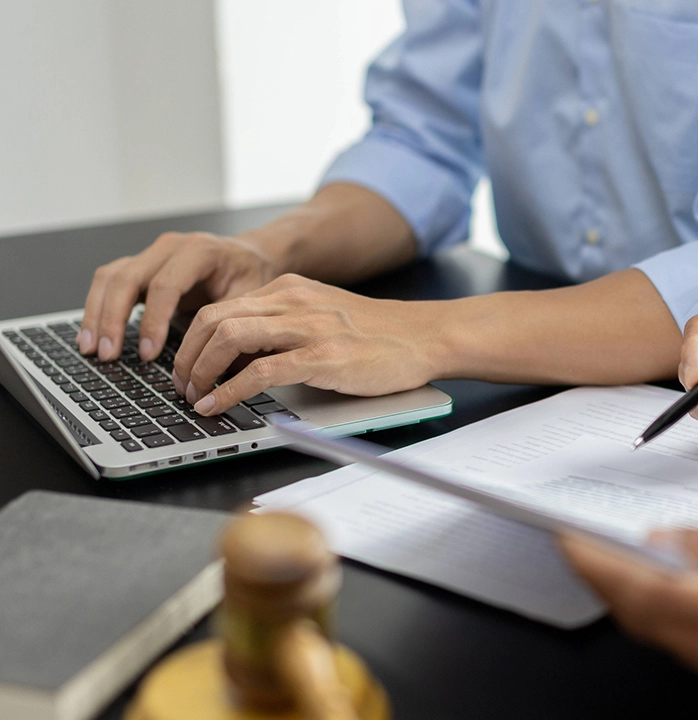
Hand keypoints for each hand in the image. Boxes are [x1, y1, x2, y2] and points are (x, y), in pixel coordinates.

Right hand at [79, 232, 279, 361]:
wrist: (249, 256)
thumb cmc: (251, 275)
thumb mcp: (250, 297)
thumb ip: (227, 321)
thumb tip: (211, 361)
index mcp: (200, 251)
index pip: (165, 285)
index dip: (153, 321)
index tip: (148, 353)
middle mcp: (170, 247)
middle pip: (128, 278)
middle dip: (113, 319)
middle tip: (108, 354)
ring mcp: (152, 254)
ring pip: (110, 277)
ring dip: (96, 314)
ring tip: (91, 349)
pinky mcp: (141, 266)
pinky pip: (110, 281)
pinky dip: (98, 307)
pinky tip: (92, 335)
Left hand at [171, 274, 443, 414]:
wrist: (426, 336)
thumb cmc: (380, 335)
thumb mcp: (324, 316)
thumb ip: (286, 326)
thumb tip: (242, 358)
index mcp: (289, 290)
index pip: (220, 307)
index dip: (190, 341)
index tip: (185, 368)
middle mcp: (293, 301)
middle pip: (212, 319)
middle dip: (185, 357)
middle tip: (181, 387)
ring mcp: (308, 327)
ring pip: (229, 338)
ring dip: (201, 372)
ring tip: (195, 397)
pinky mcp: (323, 357)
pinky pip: (261, 371)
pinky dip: (229, 391)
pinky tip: (218, 405)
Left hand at [561, 515, 697, 717]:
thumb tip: (663, 542)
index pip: (641, 593)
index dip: (596, 567)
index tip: (569, 541)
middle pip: (650, 624)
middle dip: (613, 585)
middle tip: (590, 548)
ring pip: (676, 644)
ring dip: (648, 605)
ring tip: (634, 563)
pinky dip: (687, 624)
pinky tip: (689, 595)